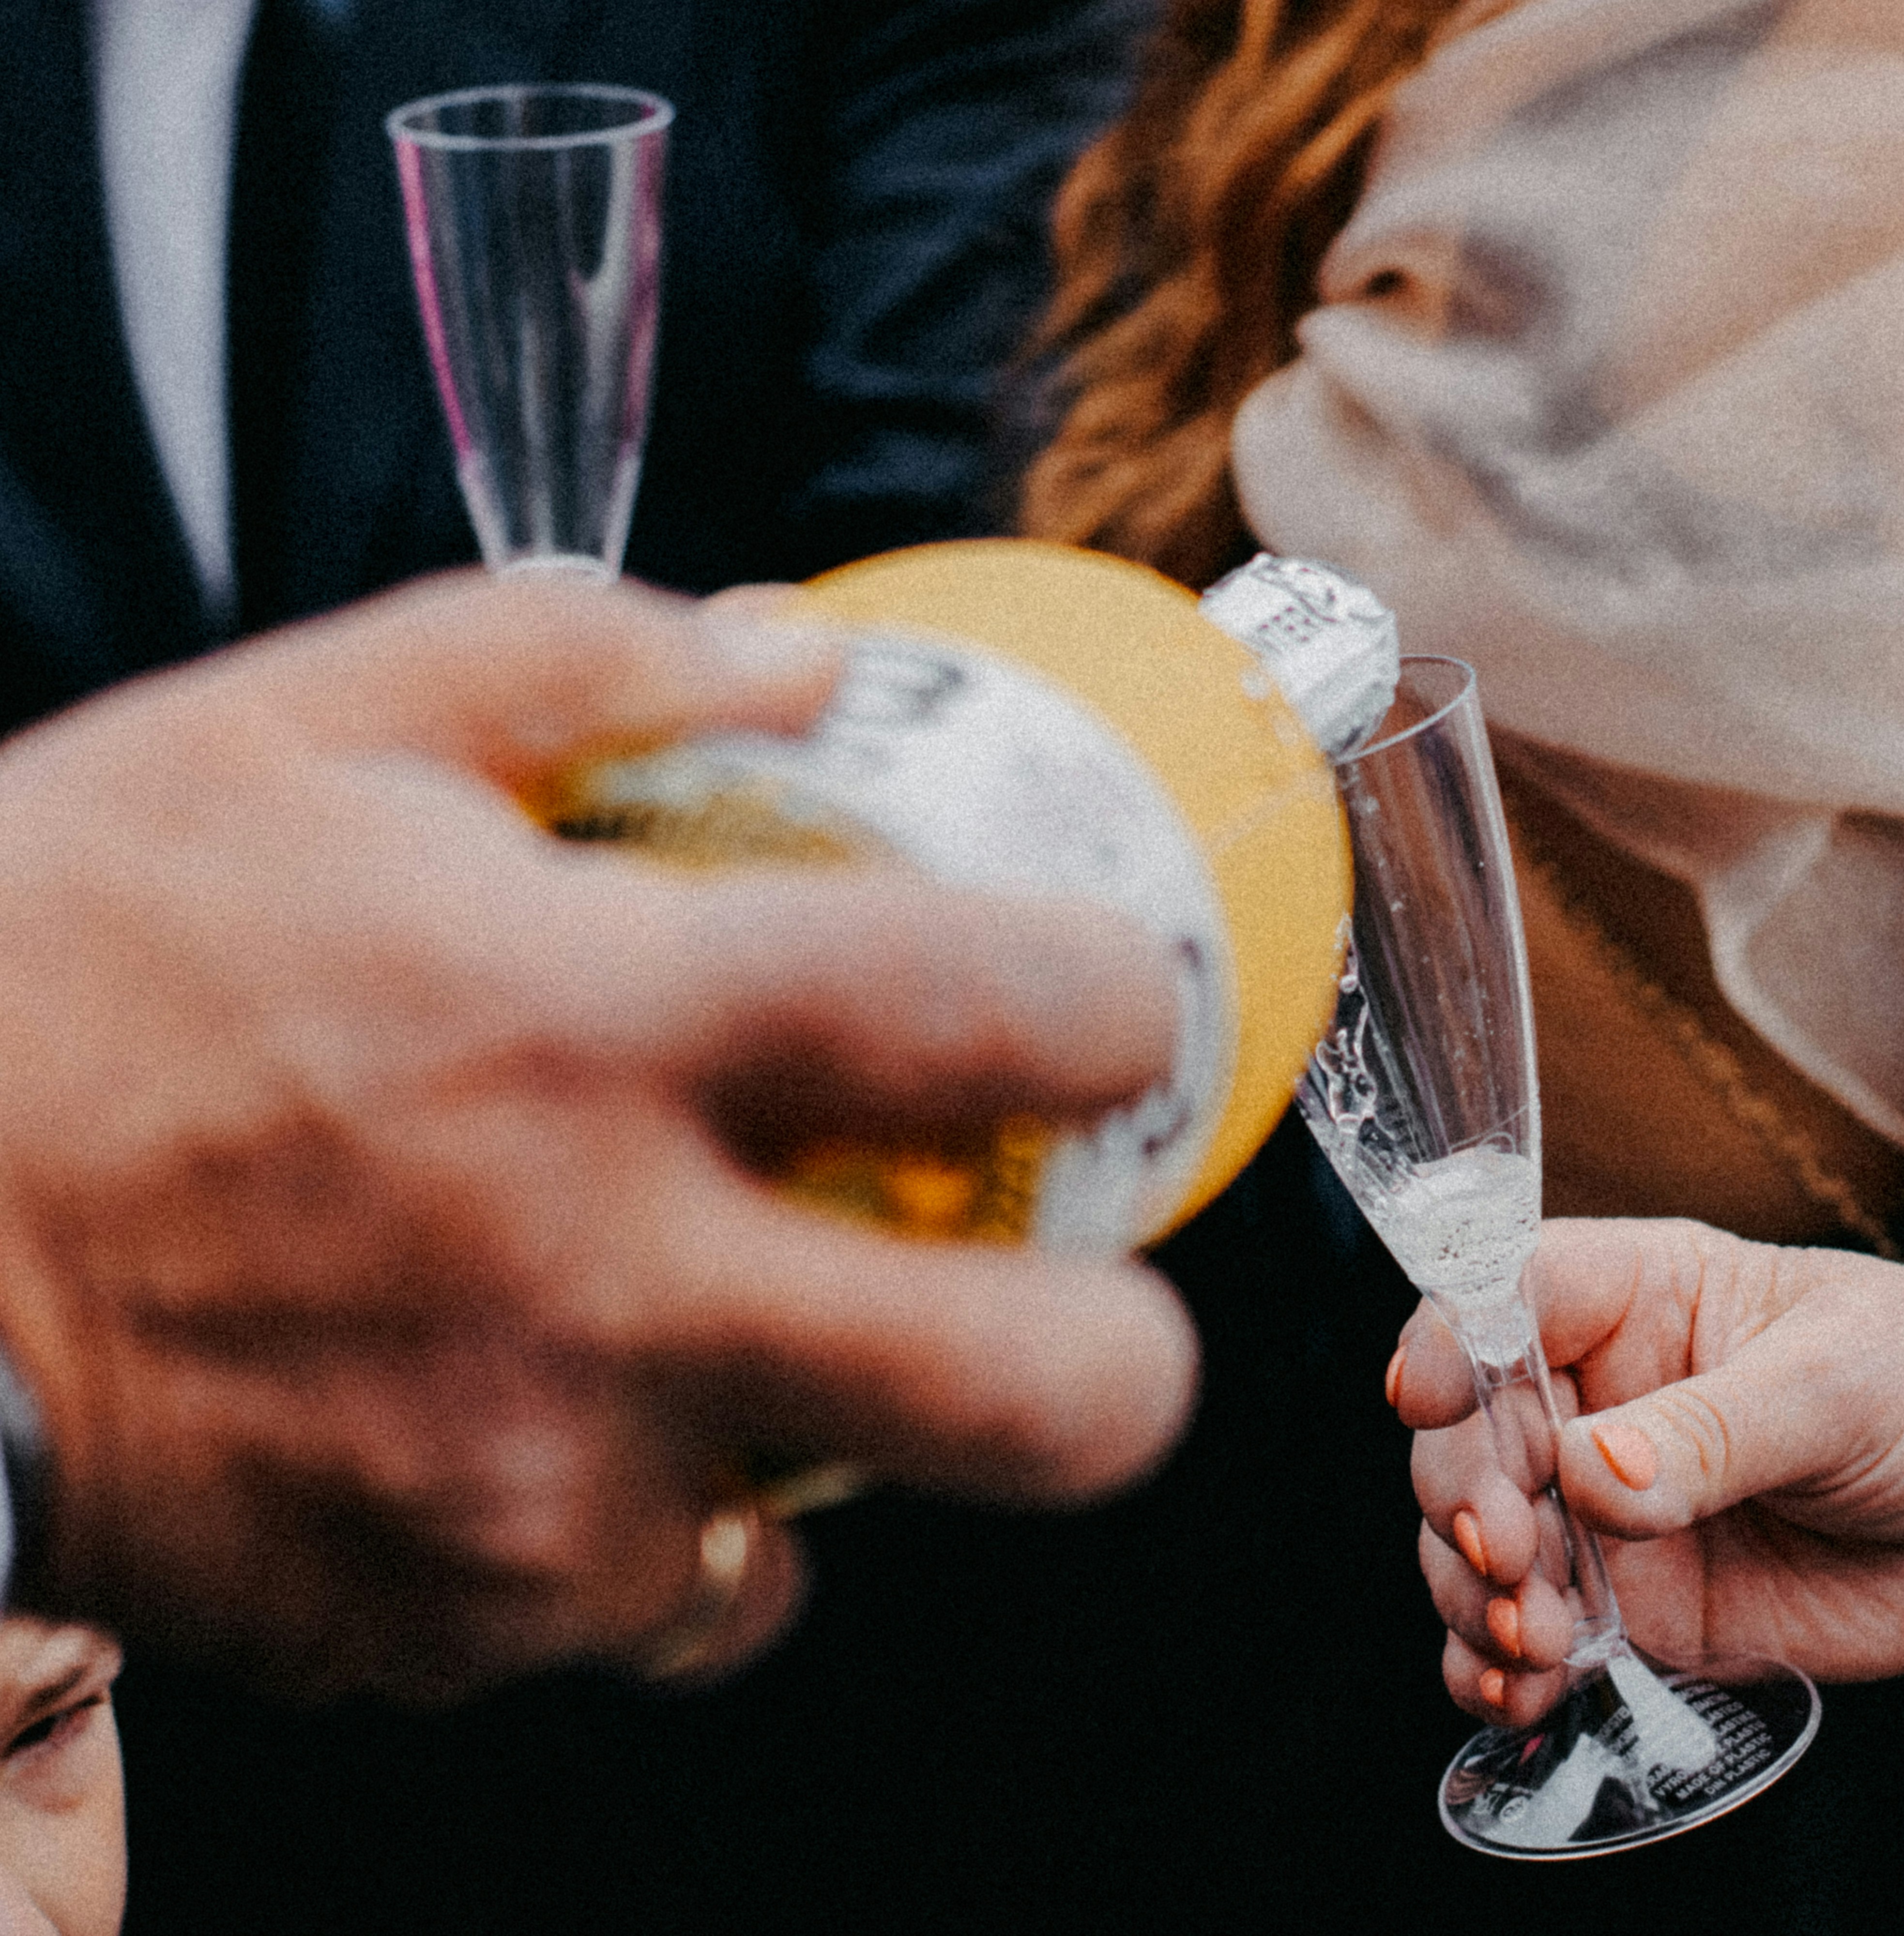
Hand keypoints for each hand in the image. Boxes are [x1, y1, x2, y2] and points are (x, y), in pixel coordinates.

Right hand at [0, 573, 1195, 1698]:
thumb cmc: (51, 970)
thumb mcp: (296, 732)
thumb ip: (583, 661)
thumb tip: (810, 656)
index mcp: (592, 1022)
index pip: (997, 1013)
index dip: (1121, 1010)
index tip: (1113, 1015)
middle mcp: (602, 1278)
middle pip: (1049, 1396)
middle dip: (1121, 1359)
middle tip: (1075, 1289)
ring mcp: (536, 1487)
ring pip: (842, 1523)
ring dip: (829, 1433)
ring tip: (724, 1334)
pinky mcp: (455, 1623)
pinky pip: (660, 1599)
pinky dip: (645, 1524)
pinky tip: (554, 1419)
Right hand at [1395, 1219, 1903, 1724]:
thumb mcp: (1840, 1384)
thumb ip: (1713, 1431)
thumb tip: (1593, 1470)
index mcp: (1637, 1298)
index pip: (1496, 1297)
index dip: (1445, 1345)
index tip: (1427, 1403)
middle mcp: (1599, 1399)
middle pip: (1465, 1434)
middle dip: (1460, 1499)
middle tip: (1510, 1560)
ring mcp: (1607, 1511)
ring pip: (1477, 1547)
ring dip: (1474, 1598)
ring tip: (1532, 1642)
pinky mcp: (1637, 1608)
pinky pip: (1531, 1642)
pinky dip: (1500, 1671)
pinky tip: (1516, 1692)